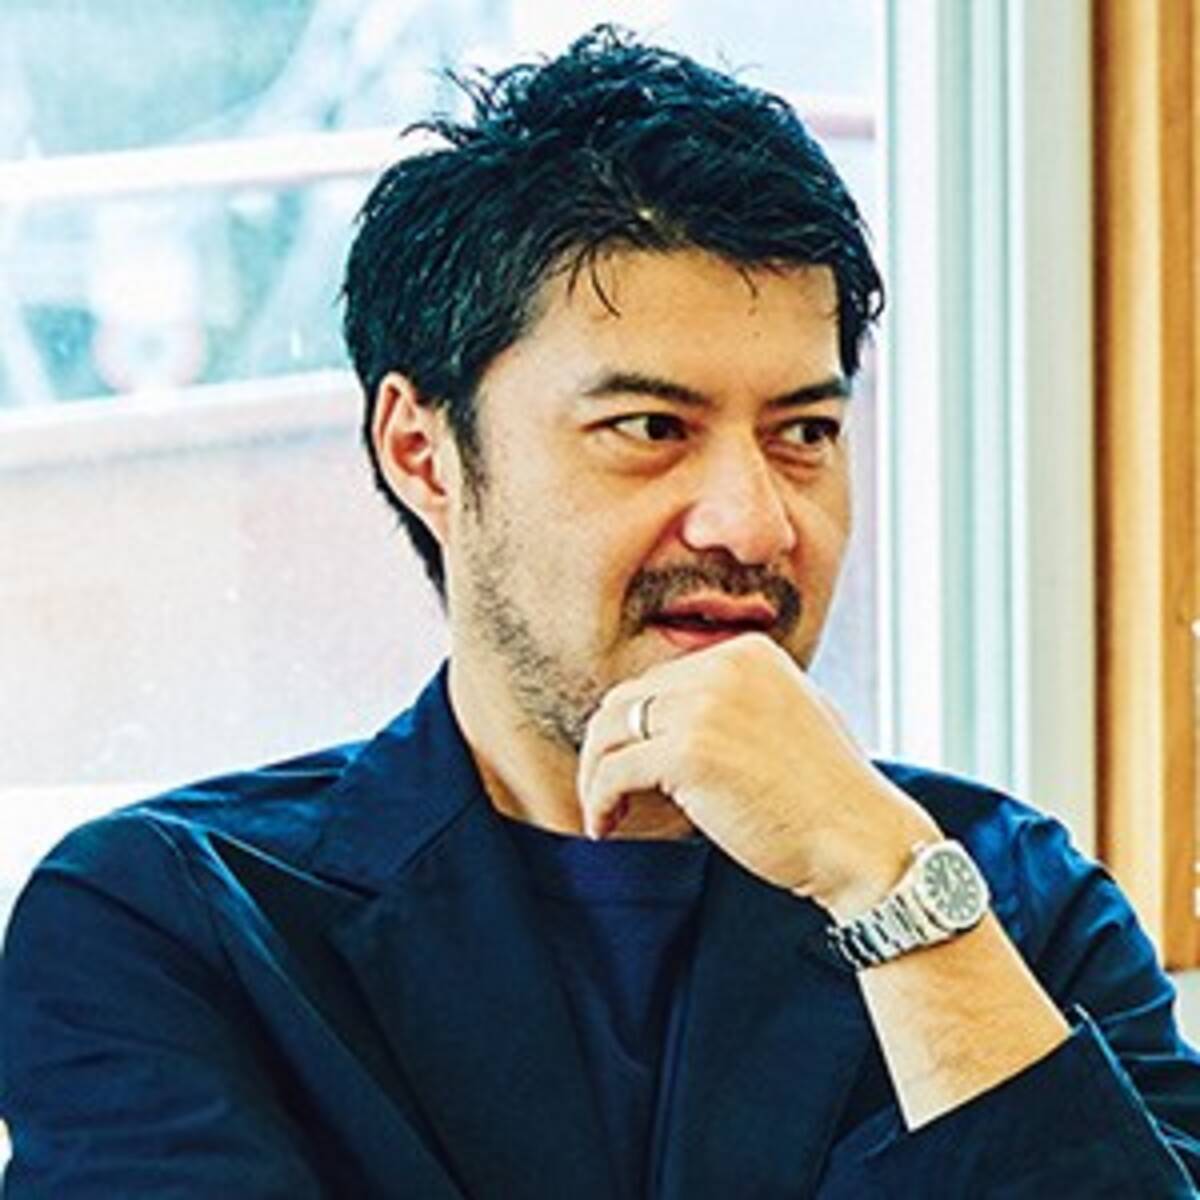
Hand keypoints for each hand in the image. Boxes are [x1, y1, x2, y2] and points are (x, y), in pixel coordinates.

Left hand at [576, 633, 939, 917]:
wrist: (862, 839)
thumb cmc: (826, 796)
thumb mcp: (786, 716)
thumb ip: (735, 702)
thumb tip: (669, 716)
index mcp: (747, 653)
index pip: (661, 681)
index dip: (638, 729)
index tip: (633, 769)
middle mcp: (723, 667)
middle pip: (627, 700)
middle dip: (608, 748)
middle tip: (608, 793)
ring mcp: (704, 706)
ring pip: (610, 732)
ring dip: (596, 775)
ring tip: (604, 813)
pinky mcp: (688, 752)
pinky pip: (614, 772)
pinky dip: (599, 801)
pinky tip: (607, 826)